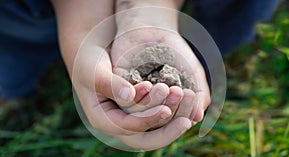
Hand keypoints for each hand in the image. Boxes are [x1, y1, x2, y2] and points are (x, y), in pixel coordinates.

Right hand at [52, 0, 190, 149]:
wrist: (92, 55)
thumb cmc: (88, 60)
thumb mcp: (94, 70)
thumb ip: (109, 83)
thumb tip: (129, 96)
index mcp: (102, 118)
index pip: (127, 128)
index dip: (146, 120)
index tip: (165, 110)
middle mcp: (117, 122)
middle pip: (144, 138)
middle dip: (166, 132)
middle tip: (186, 122)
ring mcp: (129, 116)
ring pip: (154, 129)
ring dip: (173, 120)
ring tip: (188, 106)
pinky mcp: (139, 108)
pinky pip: (157, 115)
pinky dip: (172, 111)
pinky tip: (186, 103)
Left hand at [111, 27, 210, 123]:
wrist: (152, 29)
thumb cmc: (174, 51)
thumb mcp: (191, 71)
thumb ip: (199, 92)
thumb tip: (199, 117)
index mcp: (168, 106)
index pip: (176, 119)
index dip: (184, 111)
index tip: (190, 95)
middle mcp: (151, 106)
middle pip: (159, 119)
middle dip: (171, 108)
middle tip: (178, 92)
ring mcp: (134, 98)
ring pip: (142, 113)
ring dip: (155, 103)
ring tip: (166, 88)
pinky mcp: (118, 88)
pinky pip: (125, 101)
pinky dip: (138, 95)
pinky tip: (149, 84)